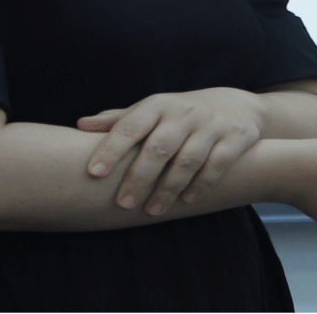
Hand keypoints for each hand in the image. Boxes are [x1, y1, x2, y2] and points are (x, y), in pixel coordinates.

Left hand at [78, 88, 267, 214]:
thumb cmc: (180, 114)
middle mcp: (184, 112)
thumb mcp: (152, 111)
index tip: (94, 172)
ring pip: (188, 160)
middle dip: (140, 177)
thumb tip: (80, 125)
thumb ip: (119, 120)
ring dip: (168, 188)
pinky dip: (201, 184)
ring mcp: (211, 125)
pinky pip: (217, 165)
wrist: (236, 105)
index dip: (112, 148)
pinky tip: (186, 200)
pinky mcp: (235, 138)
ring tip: (152, 210)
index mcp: (158, 105)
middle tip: (123, 204)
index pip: (131, 125)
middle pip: (159, 147)